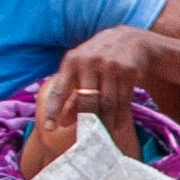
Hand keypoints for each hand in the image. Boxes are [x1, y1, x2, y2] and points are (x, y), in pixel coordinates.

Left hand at [18, 26, 168, 179]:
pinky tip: (116, 126)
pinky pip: (123, 100)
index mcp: (72, 61)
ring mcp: (110, 65)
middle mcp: (89, 62)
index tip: (49, 128)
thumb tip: (62, 123)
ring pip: (107, 103)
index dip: (54, 110)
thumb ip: (70, 93)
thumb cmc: (97, 59)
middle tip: (86, 139)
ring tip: (103, 136)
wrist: (130, 39)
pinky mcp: (128, 71)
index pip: (59, 90)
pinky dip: (119, 116)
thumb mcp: (80, 69)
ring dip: (105, 123)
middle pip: (87, 101)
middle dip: (87, 123)